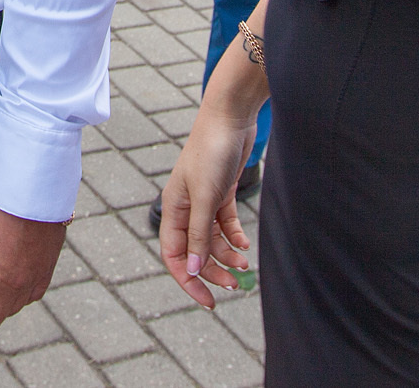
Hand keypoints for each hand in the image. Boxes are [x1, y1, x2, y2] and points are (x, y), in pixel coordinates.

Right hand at [160, 108, 256, 310]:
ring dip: (227, 254)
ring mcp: (205, 201)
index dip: (189, 279)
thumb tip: (193, 270)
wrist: (231, 118)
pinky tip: (245, 243)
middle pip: (195, 251)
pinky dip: (235, 236)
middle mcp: (186, 208)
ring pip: (212, 240)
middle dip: (212, 270)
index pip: (174, 255)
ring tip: (245, 263)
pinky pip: (225, 225)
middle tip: (234, 285)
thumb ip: (199, 235)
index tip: (207, 300)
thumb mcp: (206, 197)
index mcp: (173, 209)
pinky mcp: (222, 193)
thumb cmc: (212, 152)